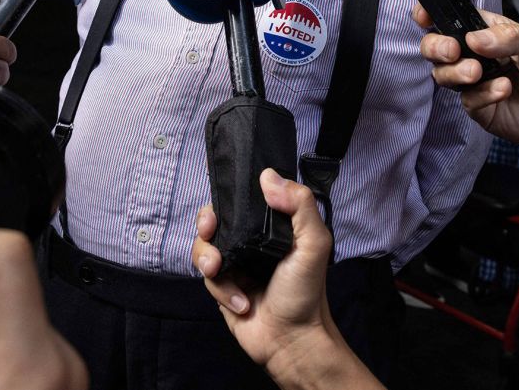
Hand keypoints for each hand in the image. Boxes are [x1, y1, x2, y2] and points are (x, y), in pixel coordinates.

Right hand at [193, 169, 379, 389]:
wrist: (292, 341)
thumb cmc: (306, 293)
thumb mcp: (314, 243)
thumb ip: (299, 205)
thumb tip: (268, 176)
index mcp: (272, 227)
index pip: (243, 201)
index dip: (227, 198)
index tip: (221, 205)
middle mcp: (251, 243)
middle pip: (215, 220)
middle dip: (205, 224)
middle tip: (208, 231)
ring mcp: (235, 266)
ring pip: (204, 248)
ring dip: (207, 258)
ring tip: (218, 271)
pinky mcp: (223, 289)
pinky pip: (207, 279)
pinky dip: (222, 290)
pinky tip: (241, 302)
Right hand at [417, 7, 518, 155]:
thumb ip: (511, 35)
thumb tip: (475, 39)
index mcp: (488, 32)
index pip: (452, 17)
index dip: (431, 14)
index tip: (424, 15)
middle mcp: (477, 56)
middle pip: (436, 47)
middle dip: (435, 46)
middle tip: (452, 51)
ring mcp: (476, 84)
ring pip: (443, 75)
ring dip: (454, 72)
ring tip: (478, 72)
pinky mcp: (481, 109)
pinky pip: (466, 101)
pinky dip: (481, 94)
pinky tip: (503, 91)